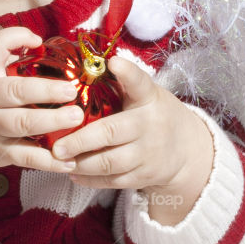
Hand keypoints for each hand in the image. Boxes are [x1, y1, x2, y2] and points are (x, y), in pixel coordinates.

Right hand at [0, 26, 83, 198]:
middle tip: (71, 91)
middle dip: (46, 90)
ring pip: (22, 124)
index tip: (37, 40)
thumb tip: (41, 46)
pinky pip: (25, 157)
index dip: (16, 38)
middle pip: (15, 91)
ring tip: (75, 118)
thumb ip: (6, 62)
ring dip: (51, 121)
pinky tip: (67, 161)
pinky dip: (48, 161)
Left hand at [49, 55, 213, 223]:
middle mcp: (149, 125)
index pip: (140, 82)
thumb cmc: (153, 115)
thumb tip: (82, 71)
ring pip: (109, 162)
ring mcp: (148, 153)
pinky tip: (72, 173)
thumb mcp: (146, 96)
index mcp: (149, 98)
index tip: (113, 62)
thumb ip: (122, 87)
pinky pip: (113, 181)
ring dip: (80, 163)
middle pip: (111, 132)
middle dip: (81, 140)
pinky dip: (90, 179)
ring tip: (59, 160)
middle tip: (57, 147)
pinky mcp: (144, 176)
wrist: (188, 151)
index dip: (127, 73)